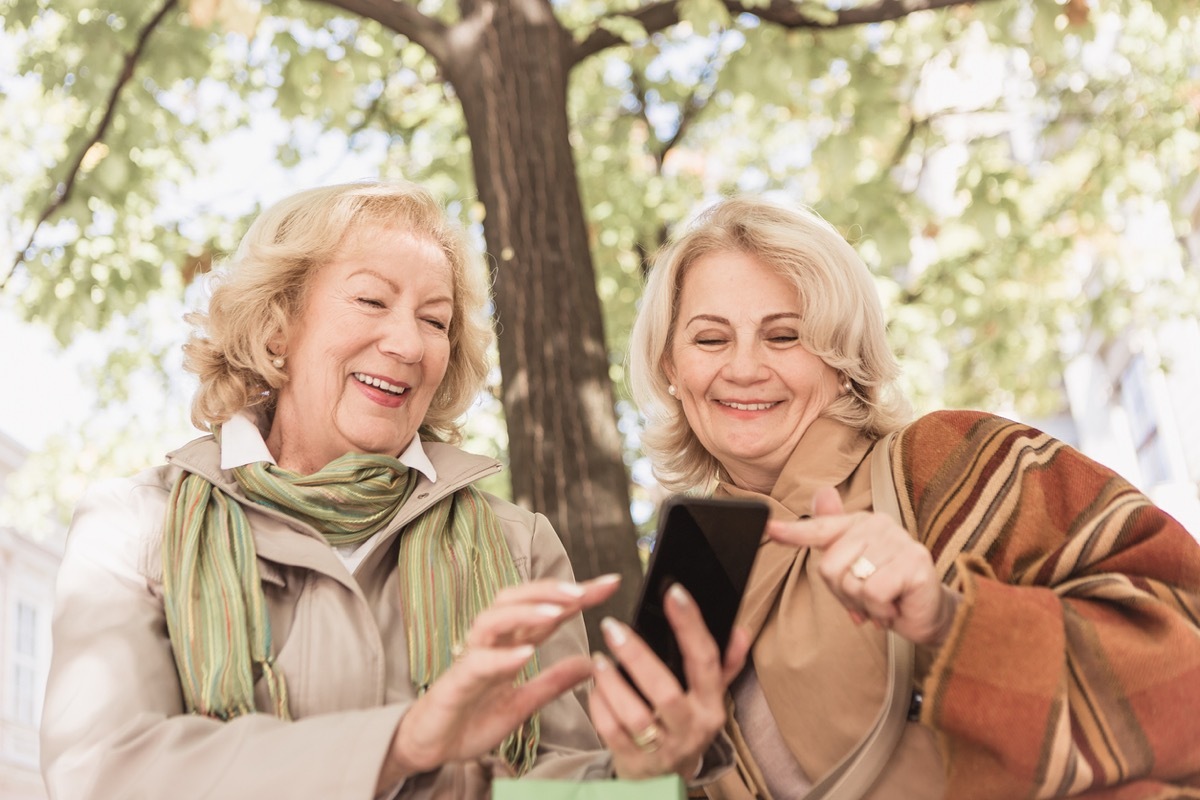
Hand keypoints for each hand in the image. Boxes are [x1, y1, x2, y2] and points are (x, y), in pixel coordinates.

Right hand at [379, 574, 622, 788]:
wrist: (431, 746)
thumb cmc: (472, 719)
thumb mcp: (524, 703)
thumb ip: (555, 682)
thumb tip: (591, 664)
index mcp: (510, 645)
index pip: (546, 611)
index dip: (577, 596)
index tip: (610, 583)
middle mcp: (491, 643)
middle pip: (516, 599)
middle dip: (550, 590)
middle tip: (584, 590)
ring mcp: (471, 658)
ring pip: (494, 619)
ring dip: (526, 612)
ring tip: (558, 611)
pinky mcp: (456, 682)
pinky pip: (478, 663)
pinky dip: (502, 657)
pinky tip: (526, 654)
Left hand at [588, 584, 749, 780]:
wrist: (665, 780)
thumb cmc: (684, 726)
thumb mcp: (708, 697)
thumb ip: (724, 663)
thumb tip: (740, 630)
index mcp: (711, 706)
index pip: (705, 660)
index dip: (691, 625)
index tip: (674, 593)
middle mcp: (690, 728)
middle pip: (666, 691)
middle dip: (637, 656)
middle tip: (613, 627)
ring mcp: (662, 748)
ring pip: (636, 714)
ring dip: (613, 682)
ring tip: (598, 659)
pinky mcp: (634, 762)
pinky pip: (612, 732)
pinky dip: (600, 706)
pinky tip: (594, 687)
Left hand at [766, 486, 960, 646]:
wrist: (926, 613)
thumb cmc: (886, 590)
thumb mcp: (853, 567)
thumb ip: (835, 536)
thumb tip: (822, 492)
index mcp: (859, 524)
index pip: (820, 528)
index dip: (793, 532)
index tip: (769, 528)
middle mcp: (878, 525)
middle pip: (829, 566)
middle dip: (843, 594)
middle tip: (866, 599)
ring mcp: (899, 541)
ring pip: (851, 581)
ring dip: (863, 605)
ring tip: (882, 603)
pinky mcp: (914, 562)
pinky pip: (872, 593)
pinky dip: (879, 610)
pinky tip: (894, 608)